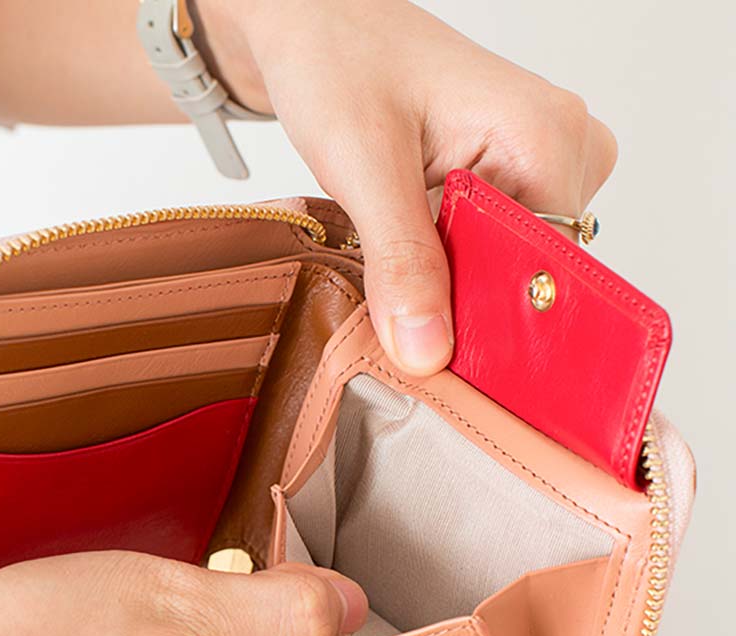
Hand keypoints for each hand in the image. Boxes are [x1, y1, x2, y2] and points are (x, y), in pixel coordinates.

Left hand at [197, 0, 617, 375]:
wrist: (315, 27)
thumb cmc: (339, 60)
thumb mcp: (363, 163)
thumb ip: (400, 259)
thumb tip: (427, 351)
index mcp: (546, 135)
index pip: (547, 270)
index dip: (493, 326)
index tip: (439, 362)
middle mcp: (559, 151)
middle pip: (528, 277)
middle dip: (464, 310)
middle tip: (400, 322)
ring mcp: (535, 168)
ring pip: (504, 272)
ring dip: (450, 291)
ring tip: (396, 272)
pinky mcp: (504, 183)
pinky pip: (487, 253)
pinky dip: (444, 271)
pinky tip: (407, 260)